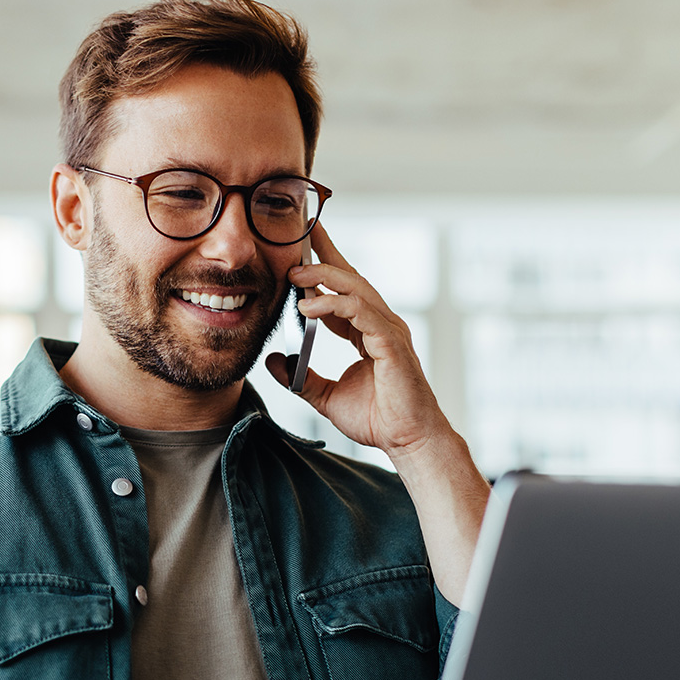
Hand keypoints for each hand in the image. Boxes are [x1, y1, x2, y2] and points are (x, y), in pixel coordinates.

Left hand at [266, 222, 449, 460]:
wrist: (406, 440)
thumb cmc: (378, 419)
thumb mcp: (325, 396)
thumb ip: (300, 378)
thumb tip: (273, 363)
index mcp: (367, 331)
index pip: (343, 290)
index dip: (322, 267)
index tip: (299, 248)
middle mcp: (380, 324)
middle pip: (350, 277)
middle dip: (325, 254)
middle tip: (297, 239)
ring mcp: (388, 330)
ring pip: (355, 288)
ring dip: (323, 276)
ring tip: (294, 275)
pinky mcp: (391, 343)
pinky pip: (360, 312)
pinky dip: (333, 305)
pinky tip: (308, 305)